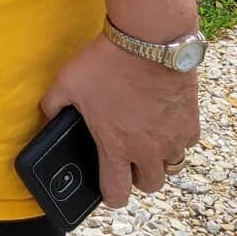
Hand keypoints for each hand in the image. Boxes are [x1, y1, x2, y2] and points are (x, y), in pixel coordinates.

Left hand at [41, 35, 199, 207]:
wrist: (148, 40)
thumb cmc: (105, 62)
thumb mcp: (67, 81)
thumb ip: (53, 105)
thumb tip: (45, 116)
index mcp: (116, 146)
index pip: (116, 194)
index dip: (110, 195)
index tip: (107, 187)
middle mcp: (148, 150)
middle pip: (149, 186)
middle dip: (137, 177)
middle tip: (127, 157)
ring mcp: (173, 138)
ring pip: (171, 166)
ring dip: (159, 159)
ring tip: (145, 138)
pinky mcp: (191, 123)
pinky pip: (187, 143)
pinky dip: (176, 138)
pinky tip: (163, 121)